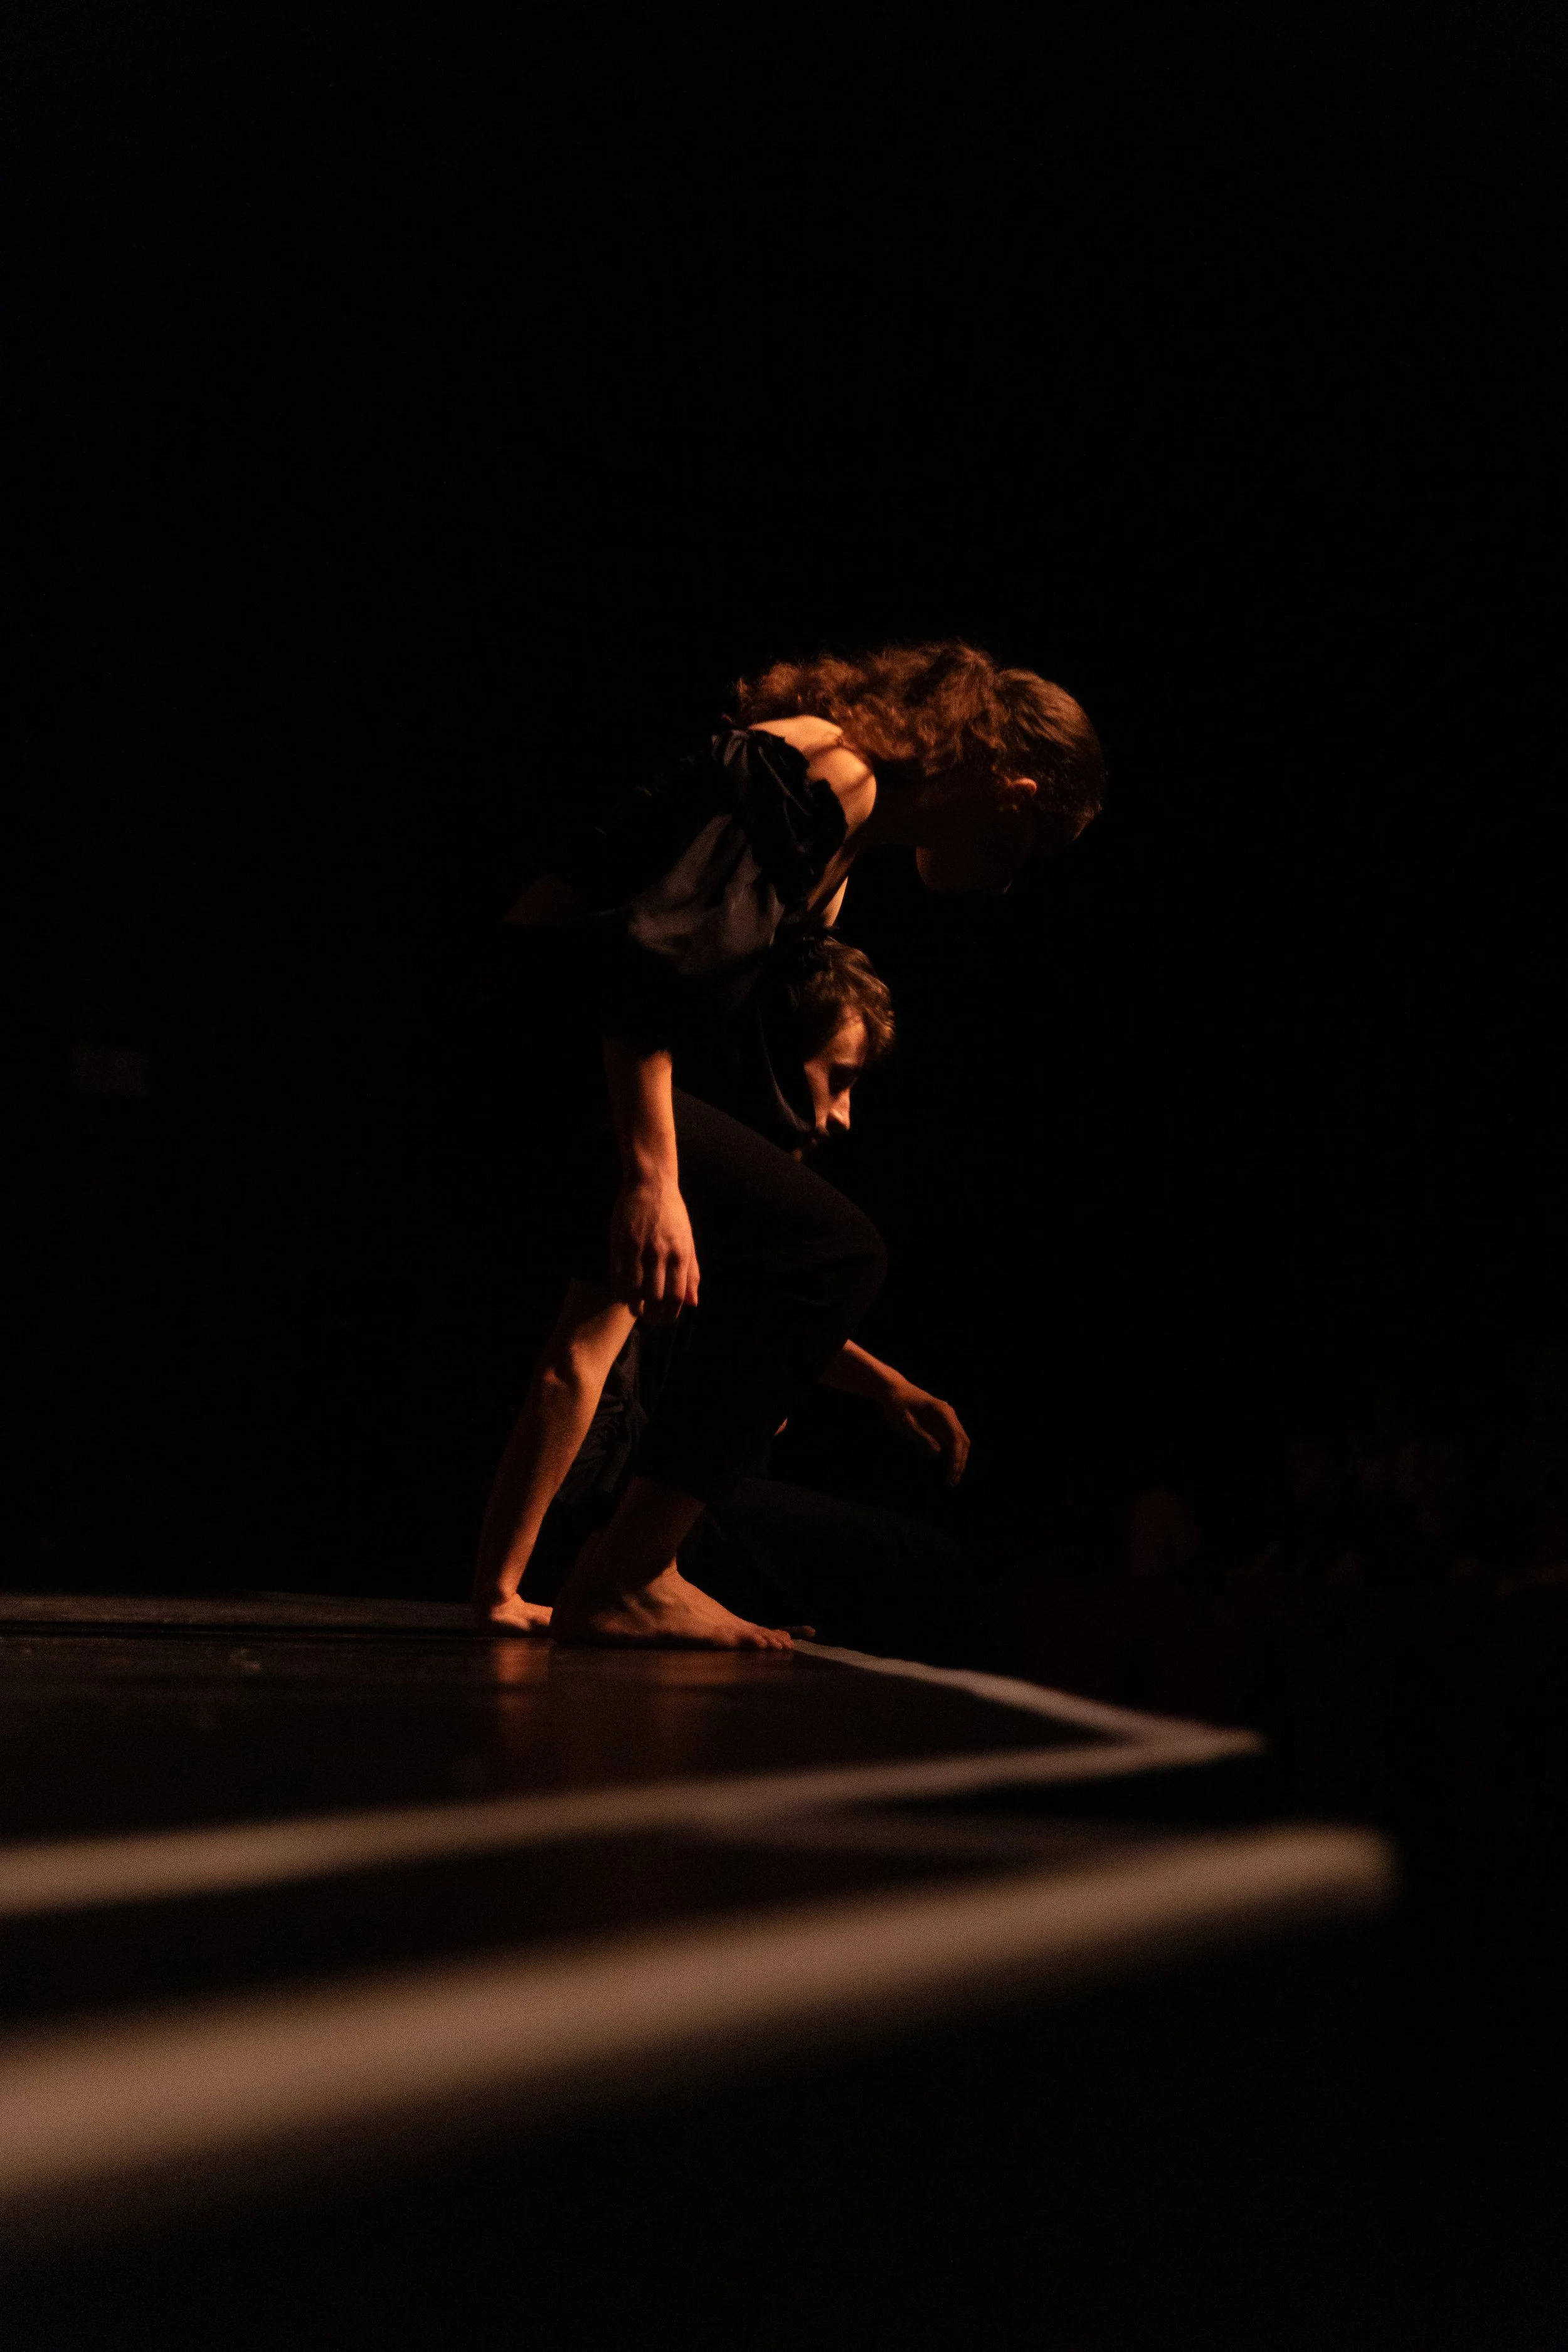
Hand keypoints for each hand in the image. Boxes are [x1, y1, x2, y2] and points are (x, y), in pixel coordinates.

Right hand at [609, 1178, 699, 1323]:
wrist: (651, 1184)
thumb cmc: (673, 1215)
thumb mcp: (688, 1242)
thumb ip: (691, 1273)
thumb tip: (692, 1304)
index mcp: (680, 1254)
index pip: (677, 1295)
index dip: (671, 1314)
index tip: (666, 1321)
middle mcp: (660, 1253)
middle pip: (655, 1296)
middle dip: (653, 1315)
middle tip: (650, 1320)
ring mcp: (638, 1248)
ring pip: (634, 1288)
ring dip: (634, 1305)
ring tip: (635, 1310)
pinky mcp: (620, 1241)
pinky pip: (617, 1273)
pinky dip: (618, 1289)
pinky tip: (621, 1295)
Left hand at [879, 1380, 969, 1485]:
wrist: (893, 1391)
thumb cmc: (897, 1404)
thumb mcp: (905, 1421)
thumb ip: (920, 1436)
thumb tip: (937, 1452)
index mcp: (942, 1411)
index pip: (956, 1437)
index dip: (956, 1456)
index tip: (952, 1472)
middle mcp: (948, 1415)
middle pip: (962, 1441)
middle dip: (959, 1462)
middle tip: (952, 1481)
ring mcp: (946, 1420)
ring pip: (959, 1443)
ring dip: (957, 1461)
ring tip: (951, 1480)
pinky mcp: (940, 1426)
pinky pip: (950, 1443)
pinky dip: (950, 1457)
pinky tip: (946, 1471)